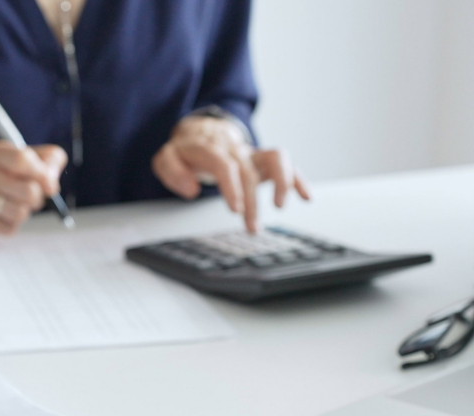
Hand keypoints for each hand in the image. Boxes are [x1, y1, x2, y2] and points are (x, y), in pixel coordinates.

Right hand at [0, 140, 67, 237]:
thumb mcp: (17, 161)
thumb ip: (46, 161)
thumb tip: (53, 181)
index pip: (23, 160)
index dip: (44, 175)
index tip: (50, 187)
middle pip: (28, 191)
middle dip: (37, 199)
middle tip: (31, 199)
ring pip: (20, 213)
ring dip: (23, 214)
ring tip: (13, 208)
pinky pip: (7, 229)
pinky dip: (11, 226)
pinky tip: (0, 219)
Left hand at [152, 115, 310, 231]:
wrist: (202, 130)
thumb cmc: (185, 150)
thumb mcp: (166, 157)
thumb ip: (171, 170)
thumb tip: (191, 189)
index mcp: (210, 149)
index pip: (225, 165)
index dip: (232, 187)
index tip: (236, 209)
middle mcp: (235, 149)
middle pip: (249, 172)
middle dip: (253, 201)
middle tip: (252, 227)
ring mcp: (252, 153)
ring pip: (275, 158)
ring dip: (283, 181)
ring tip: (280, 206)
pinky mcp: (262, 160)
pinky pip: (285, 164)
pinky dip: (297, 179)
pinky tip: (306, 197)